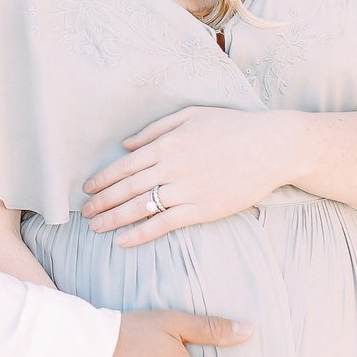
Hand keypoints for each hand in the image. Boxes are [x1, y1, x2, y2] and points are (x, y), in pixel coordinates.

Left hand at [83, 107, 297, 247]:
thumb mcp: (189, 116)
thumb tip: (125, 145)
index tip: (86, 189)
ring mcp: (186, 190)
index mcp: (165, 145)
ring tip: (95, 228)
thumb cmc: (232, 127)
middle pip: (126, 189)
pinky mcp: (202, 210)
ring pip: (140, 209)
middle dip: (101, 202)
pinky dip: (140, 234)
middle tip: (83, 213)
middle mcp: (171, 168)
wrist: (272, 147)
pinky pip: (164, 225)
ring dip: (113, 220)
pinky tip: (123, 241)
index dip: (102, 180)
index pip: (123, 166)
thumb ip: (154, 130)